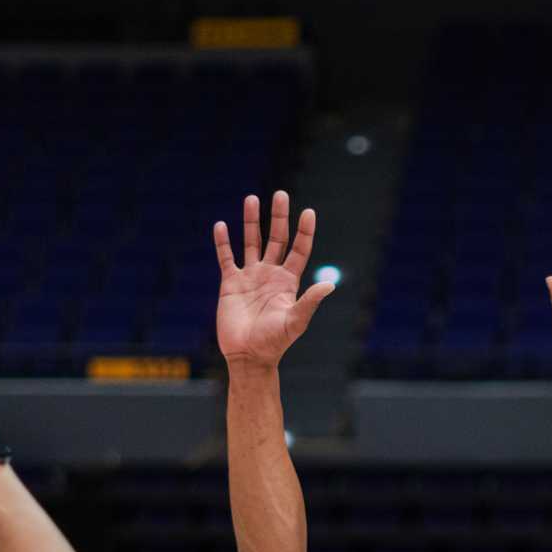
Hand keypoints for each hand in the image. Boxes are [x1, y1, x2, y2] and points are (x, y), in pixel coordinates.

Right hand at [213, 191, 334, 368]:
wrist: (248, 356)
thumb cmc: (274, 343)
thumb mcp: (295, 322)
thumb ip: (309, 302)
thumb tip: (330, 284)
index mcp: (288, 281)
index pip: (298, 250)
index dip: (304, 231)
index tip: (308, 212)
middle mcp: (270, 274)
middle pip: (276, 238)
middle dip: (278, 217)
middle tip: (280, 195)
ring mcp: (250, 277)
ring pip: (251, 242)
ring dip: (252, 221)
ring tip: (252, 198)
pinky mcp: (230, 284)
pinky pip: (226, 258)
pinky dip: (223, 242)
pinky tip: (222, 225)